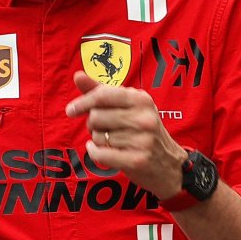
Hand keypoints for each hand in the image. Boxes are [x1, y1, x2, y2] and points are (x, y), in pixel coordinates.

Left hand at [66, 71, 186, 198]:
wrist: (169, 164)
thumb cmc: (142, 131)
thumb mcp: (128, 107)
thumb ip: (101, 92)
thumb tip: (77, 75)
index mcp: (141, 99)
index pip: (102, 95)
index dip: (82, 102)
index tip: (71, 111)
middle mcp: (144, 118)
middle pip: (96, 117)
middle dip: (93, 125)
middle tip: (105, 129)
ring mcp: (143, 140)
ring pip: (97, 136)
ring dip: (99, 140)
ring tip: (115, 142)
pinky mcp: (137, 160)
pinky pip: (100, 154)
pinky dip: (96, 153)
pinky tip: (104, 152)